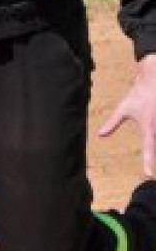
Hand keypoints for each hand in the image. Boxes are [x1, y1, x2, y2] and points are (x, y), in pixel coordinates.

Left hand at [98, 52, 155, 175]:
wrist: (154, 77)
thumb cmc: (139, 94)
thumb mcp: (124, 108)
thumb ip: (113, 123)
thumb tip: (100, 135)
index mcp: (149, 125)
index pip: (149, 147)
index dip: (148, 161)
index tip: (148, 174)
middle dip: (155, 154)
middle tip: (148, 168)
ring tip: (151, 134)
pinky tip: (155, 132)